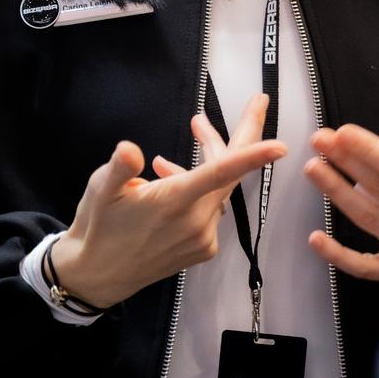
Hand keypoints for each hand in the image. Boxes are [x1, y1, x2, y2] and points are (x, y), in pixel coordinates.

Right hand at [52, 93, 285, 308]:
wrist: (98, 275)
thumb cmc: (99, 228)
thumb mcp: (100, 190)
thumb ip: (118, 168)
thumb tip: (129, 149)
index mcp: (174, 201)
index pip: (221, 173)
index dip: (252, 157)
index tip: (280, 146)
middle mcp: (195, 221)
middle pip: (229, 172)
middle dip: (241, 135)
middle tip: (255, 102)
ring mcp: (202, 238)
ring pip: (220, 188)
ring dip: (213, 159)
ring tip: (195, 130)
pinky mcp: (203, 249)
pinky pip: (212, 208)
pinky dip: (202, 188)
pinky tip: (178, 175)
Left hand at [304, 124, 378, 285]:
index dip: (370, 149)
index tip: (343, 133)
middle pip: (378, 186)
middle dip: (347, 160)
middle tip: (320, 140)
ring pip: (367, 216)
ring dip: (338, 190)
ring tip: (314, 168)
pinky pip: (364, 266)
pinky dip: (337, 253)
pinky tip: (315, 237)